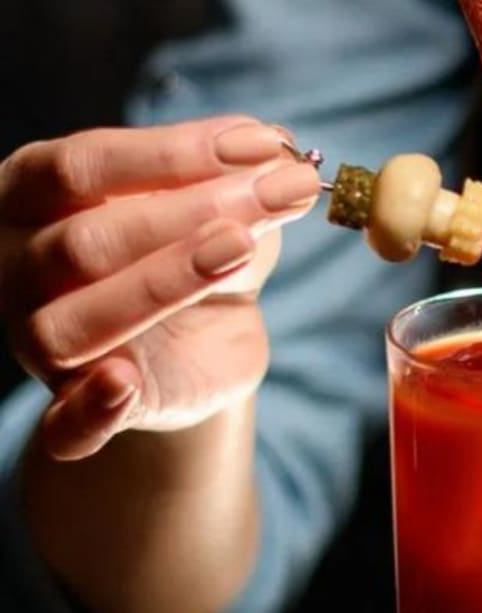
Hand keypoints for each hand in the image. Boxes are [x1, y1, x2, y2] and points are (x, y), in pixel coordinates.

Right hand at [0, 115, 321, 459]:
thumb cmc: (201, 250)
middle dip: (192, 212)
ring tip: (241, 247)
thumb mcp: (224, 205)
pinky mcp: (78, 408)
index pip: (81, 165)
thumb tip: (277, 146)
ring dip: (165, 281)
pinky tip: (121, 384)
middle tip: (280, 193)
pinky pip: (67, 424)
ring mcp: (39, 341)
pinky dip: (89, 409)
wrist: (204, 335)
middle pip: (85, 240)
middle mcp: (18, 266)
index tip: (261, 144)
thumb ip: (241, 174)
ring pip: (75, 321)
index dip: (174, 153)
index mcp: (33, 196)